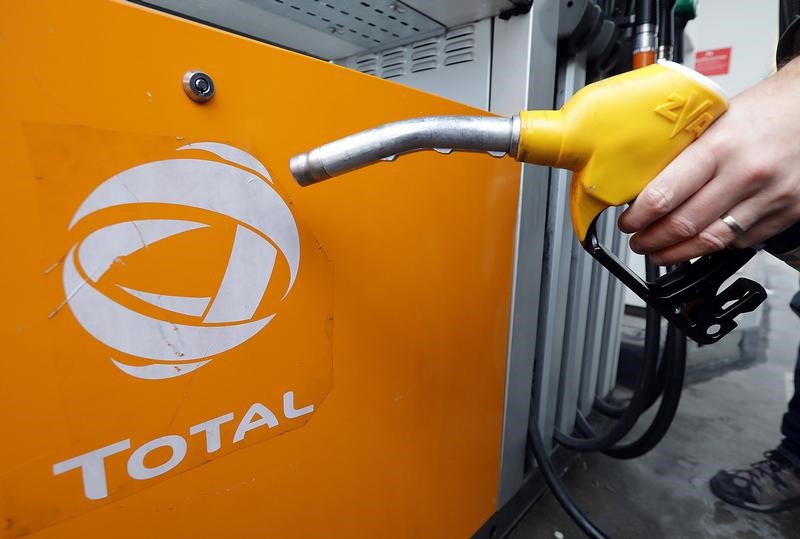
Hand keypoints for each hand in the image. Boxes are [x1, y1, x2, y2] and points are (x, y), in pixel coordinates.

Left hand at [618, 57, 799, 264]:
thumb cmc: (762, 111)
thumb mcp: (714, 121)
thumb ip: (683, 154)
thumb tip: (644, 185)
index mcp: (720, 146)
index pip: (664, 194)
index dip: (638, 217)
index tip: (628, 222)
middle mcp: (747, 173)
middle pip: (685, 225)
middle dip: (653, 240)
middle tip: (639, 242)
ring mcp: (771, 196)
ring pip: (713, 241)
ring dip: (679, 253)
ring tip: (661, 252)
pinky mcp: (790, 211)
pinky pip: (743, 241)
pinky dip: (717, 245)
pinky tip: (701, 241)